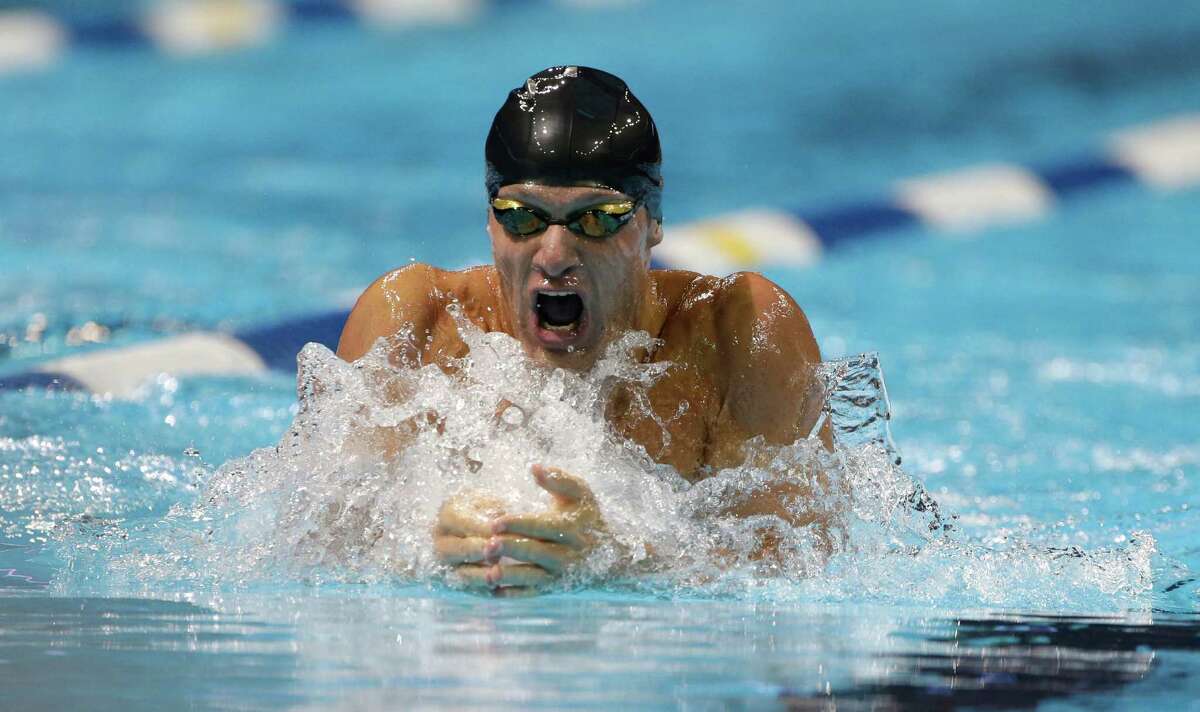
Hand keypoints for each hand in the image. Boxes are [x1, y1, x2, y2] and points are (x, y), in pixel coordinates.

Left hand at [433, 464, 607, 595]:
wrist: (611, 559)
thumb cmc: (588, 518)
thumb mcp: (581, 495)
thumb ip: (559, 479)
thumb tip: (534, 466)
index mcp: (571, 528)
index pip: (542, 525)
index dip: (519, 524)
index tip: (495, 521)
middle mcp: (567, 553)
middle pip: (535, 552)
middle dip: (511, 549)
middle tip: (487, 545)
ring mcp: (560, 574)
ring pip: (533, 577)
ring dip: (511, 575)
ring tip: (490, 573)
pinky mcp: (553, 588)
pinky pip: (532, 594)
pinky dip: (514, 594)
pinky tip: (494, 591)